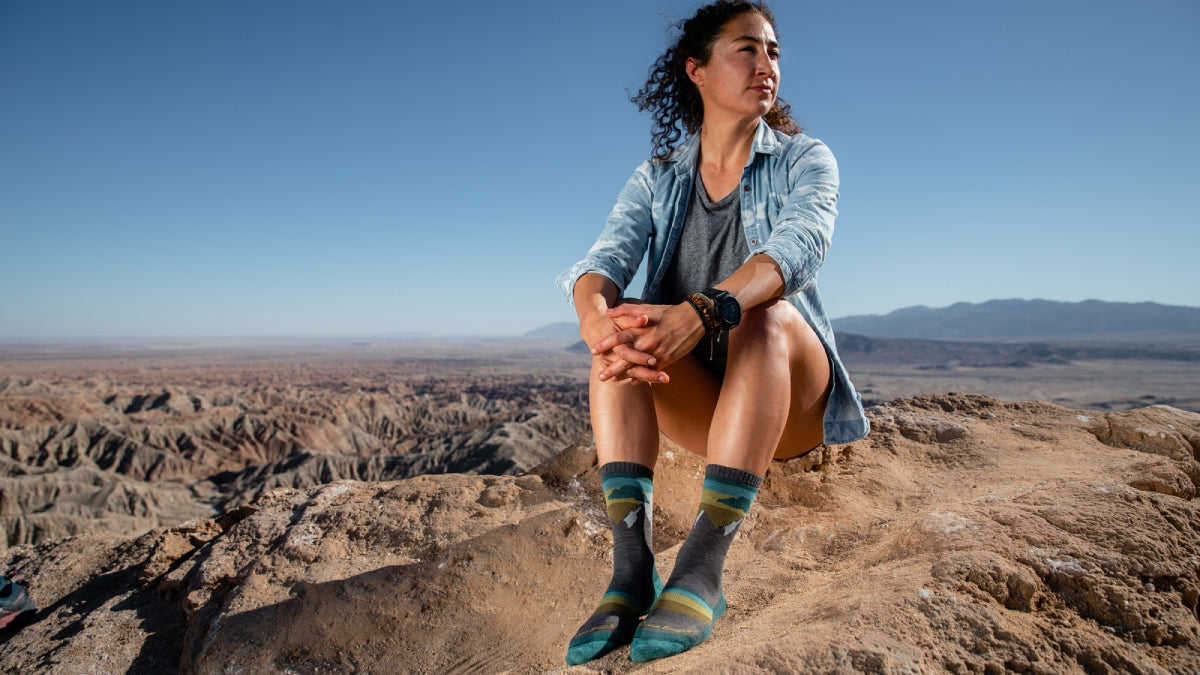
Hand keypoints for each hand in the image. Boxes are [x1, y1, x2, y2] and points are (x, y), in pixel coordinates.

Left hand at [589, 302, 705, 382]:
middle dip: (612, 368)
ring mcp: (656, 352)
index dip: (605, 344)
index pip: (617, 337)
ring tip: (615, 381)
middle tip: (600, 376)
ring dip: (625, 375)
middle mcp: (646, 342)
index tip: (593, 350)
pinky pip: (652, 371)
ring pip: (637, 367)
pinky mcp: (667, 359)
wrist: (693, 319)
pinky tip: (634, 382)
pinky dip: (643, 377)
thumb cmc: (668, 312)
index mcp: (640, 329)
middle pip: (625, 358)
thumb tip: (608, 312)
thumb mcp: (647, 307)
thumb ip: (626, 310)